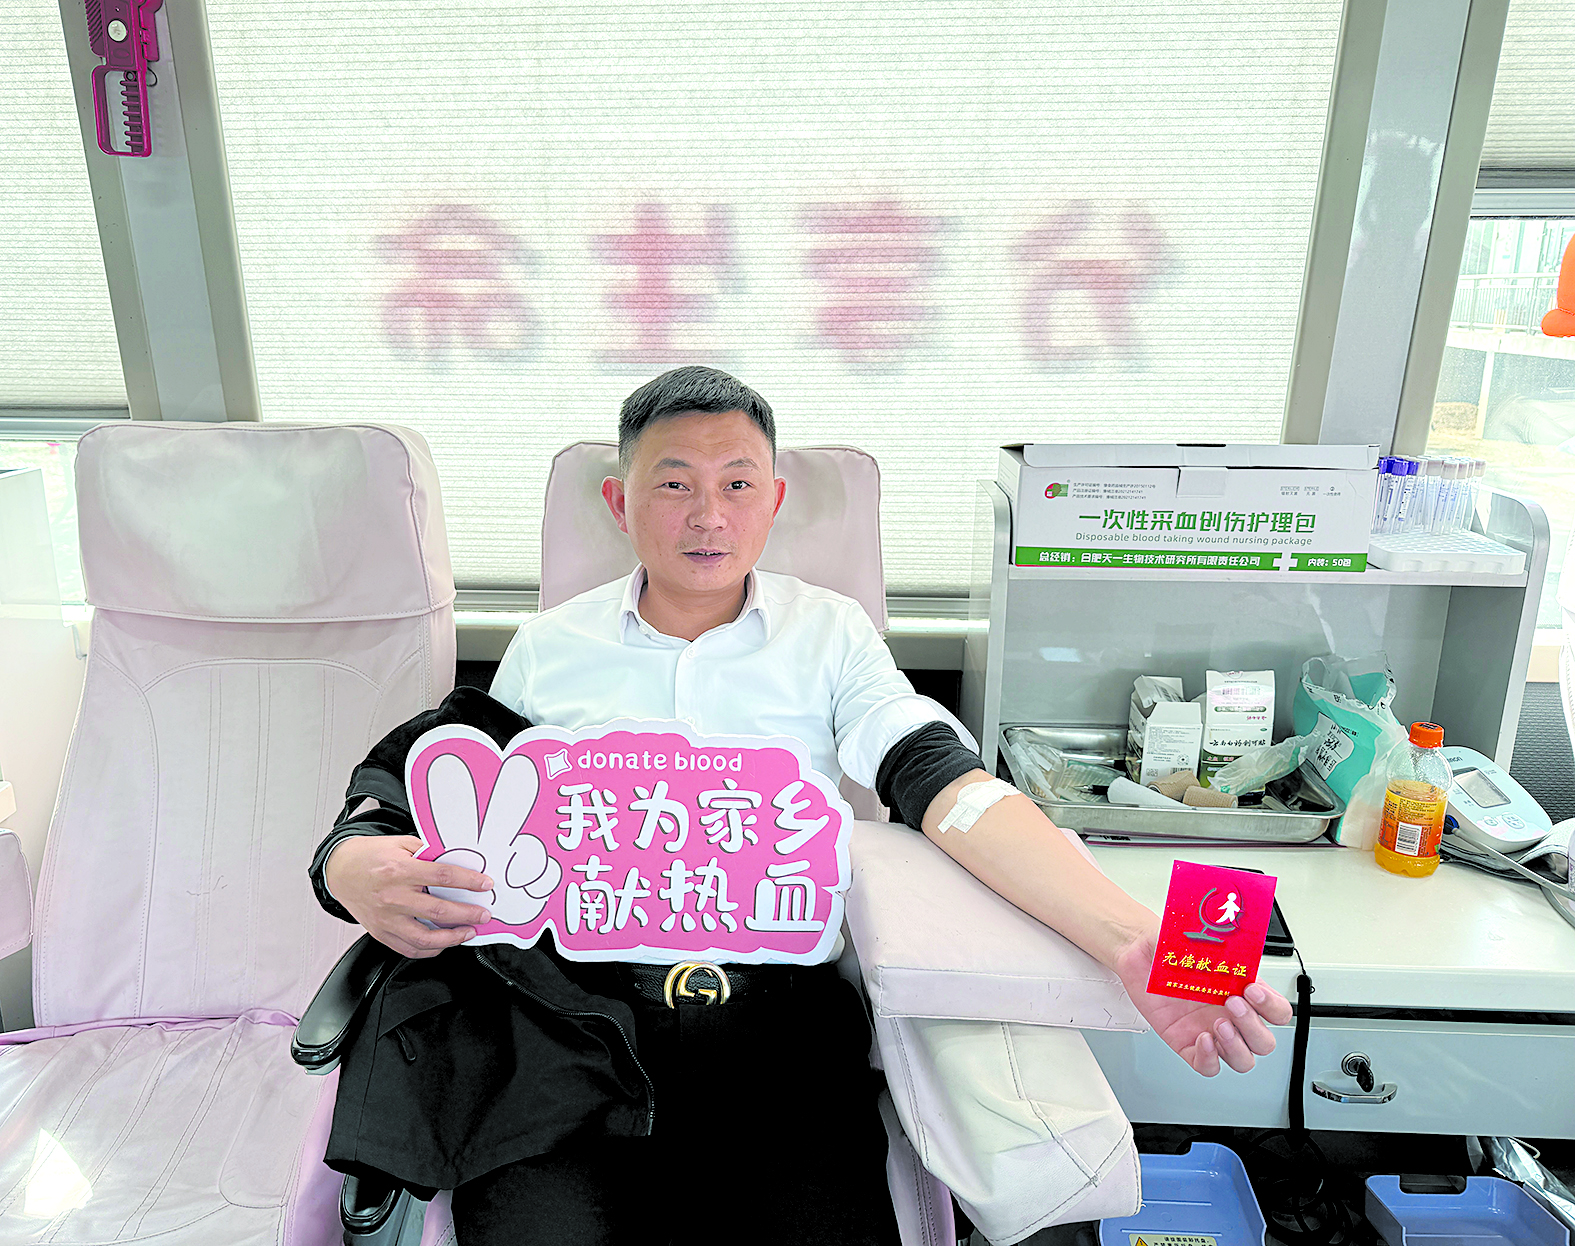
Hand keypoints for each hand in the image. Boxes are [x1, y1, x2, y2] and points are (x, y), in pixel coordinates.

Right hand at [324, 834, 492, 958]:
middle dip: (467, 913)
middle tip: (483, 914)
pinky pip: (408, 949)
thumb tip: (456, 863)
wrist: (340, 870)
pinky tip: (443, 943)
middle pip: (438, 910)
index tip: (485, 884)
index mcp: (399, 870)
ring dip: (452, 938)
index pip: (443, 877)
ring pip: (424, 938)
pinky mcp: (381, 933)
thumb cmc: (370, 856)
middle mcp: (392, 897)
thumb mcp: (401, 844)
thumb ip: (428, 854)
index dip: (469, 881)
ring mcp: (386, 918)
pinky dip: (429, 950)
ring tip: (468, 932)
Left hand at [1112, 923, 1293, 1075]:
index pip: (1277, 1011)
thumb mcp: (1195, 940)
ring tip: (1217, 1025)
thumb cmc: (1170, 948)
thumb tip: (1226, 941)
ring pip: (1243, 1060)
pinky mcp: (1187, 1044)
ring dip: (1236, 1047)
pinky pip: (1208, 1067)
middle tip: (1232, 1004)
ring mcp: (1211, 1032)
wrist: (1140, 956)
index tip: (1252, 989)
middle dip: (1253, 1027)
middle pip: (1264, 1042)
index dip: (1272, 1007)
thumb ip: (1214, 944)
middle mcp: (1230, 1016)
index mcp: (1241, 991)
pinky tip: (1202, 1040)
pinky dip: (1209, 1060)